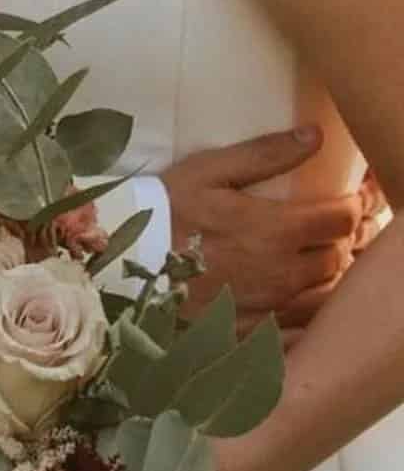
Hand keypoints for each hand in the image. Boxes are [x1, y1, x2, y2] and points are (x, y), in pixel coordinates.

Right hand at [161, 126, 363, 336]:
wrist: (121, 270)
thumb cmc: (163, 215)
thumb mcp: (208, 173)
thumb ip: (265, 154)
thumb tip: (315, 136)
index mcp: (277, 229)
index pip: (343, 219)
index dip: (347, 208)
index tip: (336, 203)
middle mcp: (280, 273)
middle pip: (336, 259)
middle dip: (333, 244)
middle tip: (315, 235)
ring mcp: (265, 308)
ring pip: (320, 297)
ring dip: (318, 280)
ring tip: (300, 267)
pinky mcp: (246, 334)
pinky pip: (292, 329)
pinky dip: (298, 315)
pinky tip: (281, 301)